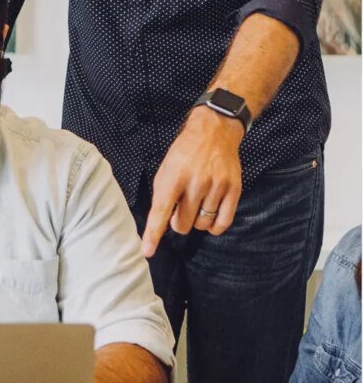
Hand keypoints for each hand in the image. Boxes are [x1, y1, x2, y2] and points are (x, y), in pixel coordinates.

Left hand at [142, 106, 243, 257]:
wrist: (214, 131)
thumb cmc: (185, 153)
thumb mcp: (166, 170)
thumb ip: (163, 196)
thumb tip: (162, 225)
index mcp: (173, 176)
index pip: (160, 211)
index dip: (153, 234)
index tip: (147, 251)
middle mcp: (195, 182)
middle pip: (182, 224)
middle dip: (178, 222)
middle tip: (180, 208)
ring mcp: (216, 186)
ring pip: (202, 224)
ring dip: (196, 220)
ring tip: (196, 204)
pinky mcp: (233, 189)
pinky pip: (223, 223)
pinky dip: (214, 226)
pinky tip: (210, 215)